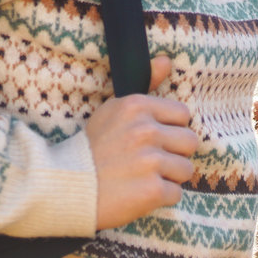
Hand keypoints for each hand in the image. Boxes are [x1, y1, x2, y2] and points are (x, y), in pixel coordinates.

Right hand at [86, 55, 198, 230]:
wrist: (66, 186)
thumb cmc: (93, 148)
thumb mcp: (114, 109)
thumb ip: (146, 86)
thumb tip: (167, 60)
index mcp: (137, 107)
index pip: (183, 115)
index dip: (170, 129)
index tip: (151, 139)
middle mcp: (146, 131)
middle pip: (190, 142)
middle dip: (174, 154)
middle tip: (148, 162)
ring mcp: (150, 162)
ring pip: (186, 170)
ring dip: (168, 177)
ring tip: (141, 177)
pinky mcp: (152, 191)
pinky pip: (176, 194)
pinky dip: (160, 198)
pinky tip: (138, 193)